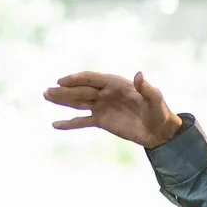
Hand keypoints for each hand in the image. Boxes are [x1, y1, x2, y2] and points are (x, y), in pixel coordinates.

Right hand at [45, 70, 181, 147]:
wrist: (159, 131)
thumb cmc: (159, 112)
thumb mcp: (155, 99)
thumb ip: (146, 88)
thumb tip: (139, 75)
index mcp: (116, 83)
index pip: (91, 79)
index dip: (76, 79)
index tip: (62, 81)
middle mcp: (105, 93)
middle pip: (80, 90)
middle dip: (63, 91)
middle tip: (47, 91)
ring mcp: (102, 106)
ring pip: (78, 102)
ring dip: (62, 100)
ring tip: (46, 97)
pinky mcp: (101, 121)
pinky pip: (82, 121)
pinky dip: (69, 123)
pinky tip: (55, 124)